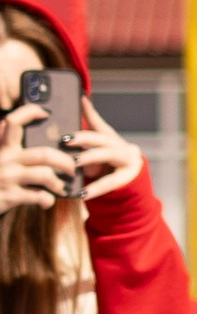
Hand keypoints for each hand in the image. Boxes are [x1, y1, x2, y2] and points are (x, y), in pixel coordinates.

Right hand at [0, 98, 78, 217]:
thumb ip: (10, 147)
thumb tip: (38, 135)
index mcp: (2, 147)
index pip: (13, 122)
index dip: (30, 112)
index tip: (45, 113)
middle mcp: (4, 158)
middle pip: (44, 153)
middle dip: (65, 161)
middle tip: (72, 167)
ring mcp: (8, 177)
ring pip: (45, 175)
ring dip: (58, 183)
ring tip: (62, 187)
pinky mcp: (10, 196)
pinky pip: (39, 196)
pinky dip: (48, 199)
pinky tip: (47, 201)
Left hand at [72, 112, 143, 204]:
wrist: (132, 190)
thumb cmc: (108, 171)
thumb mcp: (95, 160)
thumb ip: (84, 152)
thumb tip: (70, 150)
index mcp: (111, 140)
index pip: (98, 123)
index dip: (89, 110)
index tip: (80, 98)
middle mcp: (121, 146)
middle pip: (101, 137)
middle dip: (83, 137)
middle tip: (65, 140)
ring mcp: (127, 159)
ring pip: (107, 154)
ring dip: (89, 157)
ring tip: (73, 163)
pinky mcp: (129, 176)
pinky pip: (110, 181)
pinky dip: (95, 188)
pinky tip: (82, 194)